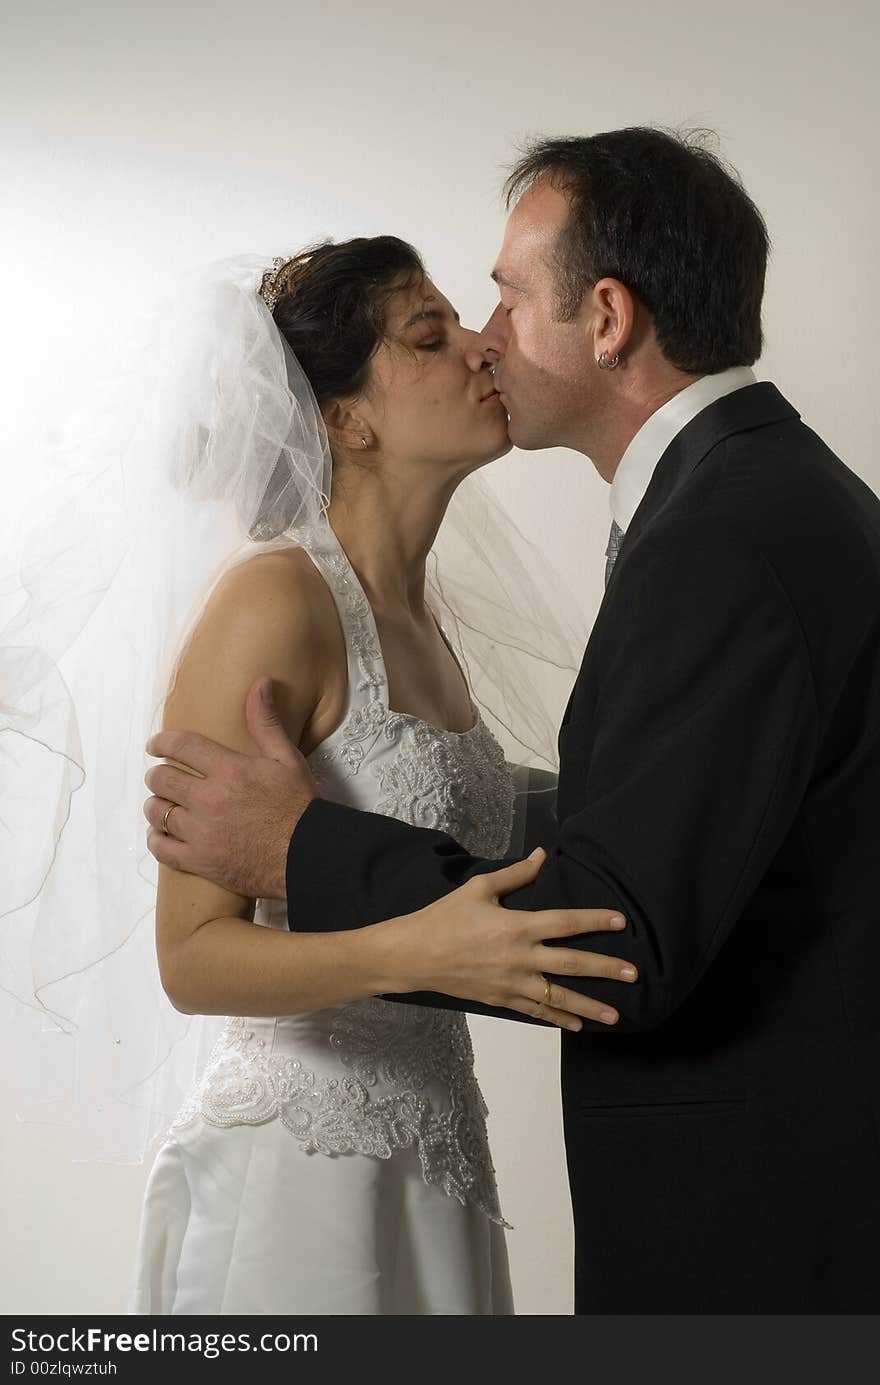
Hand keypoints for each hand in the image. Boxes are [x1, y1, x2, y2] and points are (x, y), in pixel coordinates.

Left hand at [143, 677, 316, 898]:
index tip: (155, 745)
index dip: (162, 742)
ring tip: (162, 805)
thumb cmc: (300, 807)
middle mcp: (209, 799)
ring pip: (157, 812)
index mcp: (229, 770)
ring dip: (156, 805)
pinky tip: (161, 835)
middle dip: (157, 775)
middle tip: (161, 777)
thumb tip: (260, 684)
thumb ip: (265, 722)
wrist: (309, 855)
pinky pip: (161, 848)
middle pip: (162, 779)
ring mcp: (201, 832)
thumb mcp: (287, 759)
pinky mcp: (200, 861)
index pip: (181, 746)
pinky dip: (156, 839)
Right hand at [389, 849, 636, 1030]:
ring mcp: (511, 983)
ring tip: (616, 1015)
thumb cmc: (444, 917)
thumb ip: (516, 874)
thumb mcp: (479, 888)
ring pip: (558, 997)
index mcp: (516, 926)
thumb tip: (543, 855)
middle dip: (605, 968)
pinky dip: (558, 1019)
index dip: (594, 920)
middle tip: (634, 973)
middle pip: (571, 964)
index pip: (565, 922)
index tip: (621, 921)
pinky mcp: (501, 999)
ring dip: (589, 1006)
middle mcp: (519, 957)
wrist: (413, 955)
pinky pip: (536, 1012)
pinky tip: (578, 1025)